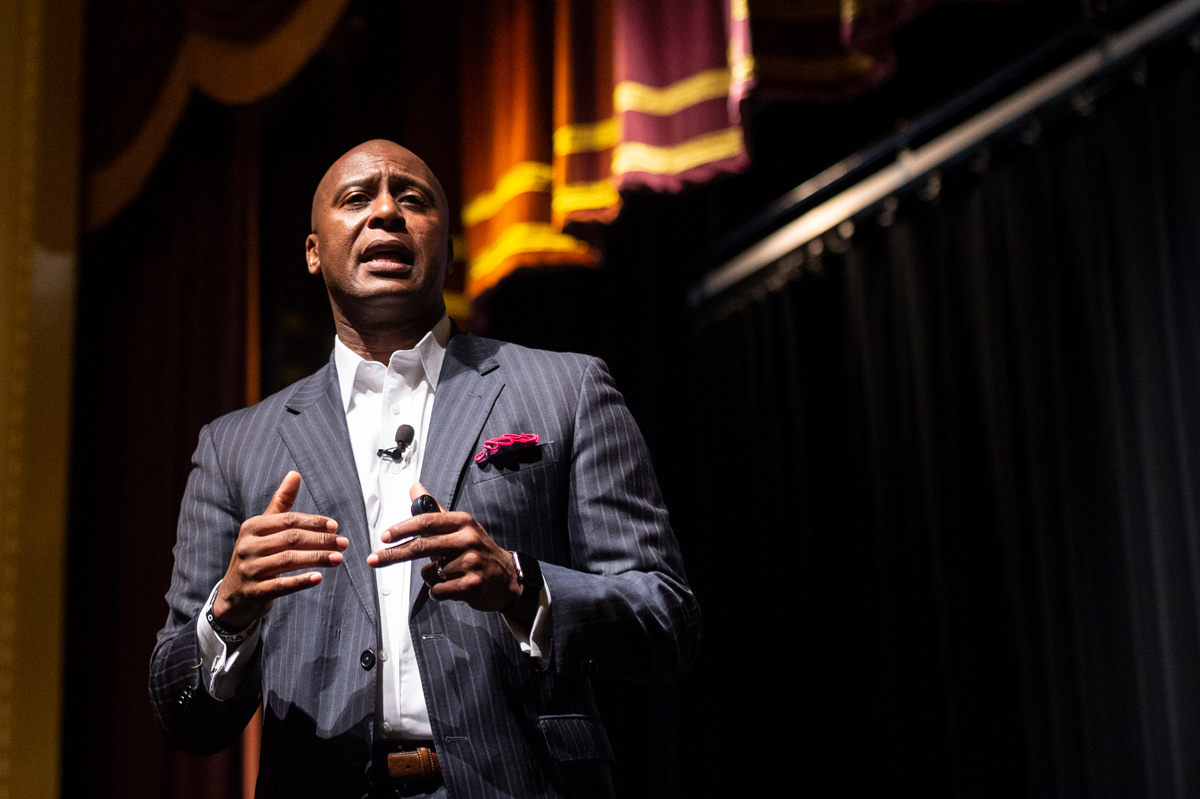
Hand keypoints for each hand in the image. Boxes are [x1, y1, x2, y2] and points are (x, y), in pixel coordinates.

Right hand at [213, 471, 346, 629]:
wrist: (233, 596)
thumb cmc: (255, 556)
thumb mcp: (263, 529)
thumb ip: (281, 503)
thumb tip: (295, 474)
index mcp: (252, 527)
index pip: (288, 520)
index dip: (313, 522)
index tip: (335, 526)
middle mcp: (248, 546)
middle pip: (291, 539)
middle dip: (321, 540)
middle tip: (344, 543)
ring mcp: (250, 570)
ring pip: (288, 561)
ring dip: (317, 558)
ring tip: (338, 559)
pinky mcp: (255, 592)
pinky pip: (281, 585)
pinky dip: (301, 581)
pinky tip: (318, 578)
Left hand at [367, 482, 520, 612]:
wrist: (506, 577)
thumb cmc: (477, 549)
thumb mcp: (459, 526)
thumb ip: (434, 510)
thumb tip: (414, 488)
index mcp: (462, 522)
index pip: (426, 521)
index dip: (402, 529)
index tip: (384, 536)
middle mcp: (468, 539)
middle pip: (422, 546)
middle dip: (394, 555)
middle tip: (374, 560)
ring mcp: (471, 562)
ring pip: (429, 573)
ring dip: (431, 577)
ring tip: (449, 575)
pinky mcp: (472, 584)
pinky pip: (438, 590)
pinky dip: (438, 592)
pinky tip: (453, 587)